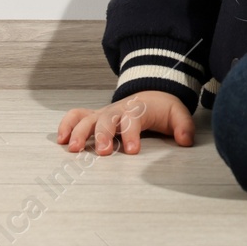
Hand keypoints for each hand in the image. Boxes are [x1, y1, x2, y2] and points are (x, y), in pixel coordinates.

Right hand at [57, 90, 193, 154]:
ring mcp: (103, 113)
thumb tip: (185, 141)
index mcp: (137, 109)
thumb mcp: (177, 114)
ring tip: (74, 149)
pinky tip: (61, 140)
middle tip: (104, 152)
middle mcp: (117, 111)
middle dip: (104, 135)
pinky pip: (75, 116)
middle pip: (107, 120)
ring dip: (79, 132)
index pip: (132, 120)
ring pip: (87, 119)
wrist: (150, 93)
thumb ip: (183, 127)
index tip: (132, 151)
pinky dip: (66, 125)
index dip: (131, 135)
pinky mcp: (93, 117)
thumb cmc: (162, 109)